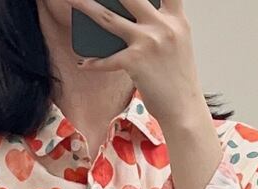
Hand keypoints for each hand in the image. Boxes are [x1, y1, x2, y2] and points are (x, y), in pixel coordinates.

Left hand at [65, 0, 205, 128]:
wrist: (184, 109)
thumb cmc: (178, 81)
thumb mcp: (177, 45)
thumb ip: (162, 27)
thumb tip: (132, 21)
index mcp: (176, 20)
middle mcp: (163, 26)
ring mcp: (149, 42)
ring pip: (109, 18)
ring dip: (87, 7)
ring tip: (73, 1)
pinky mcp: (135, 62)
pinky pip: (107, 59)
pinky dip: (93, 63)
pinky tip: (83, 62)